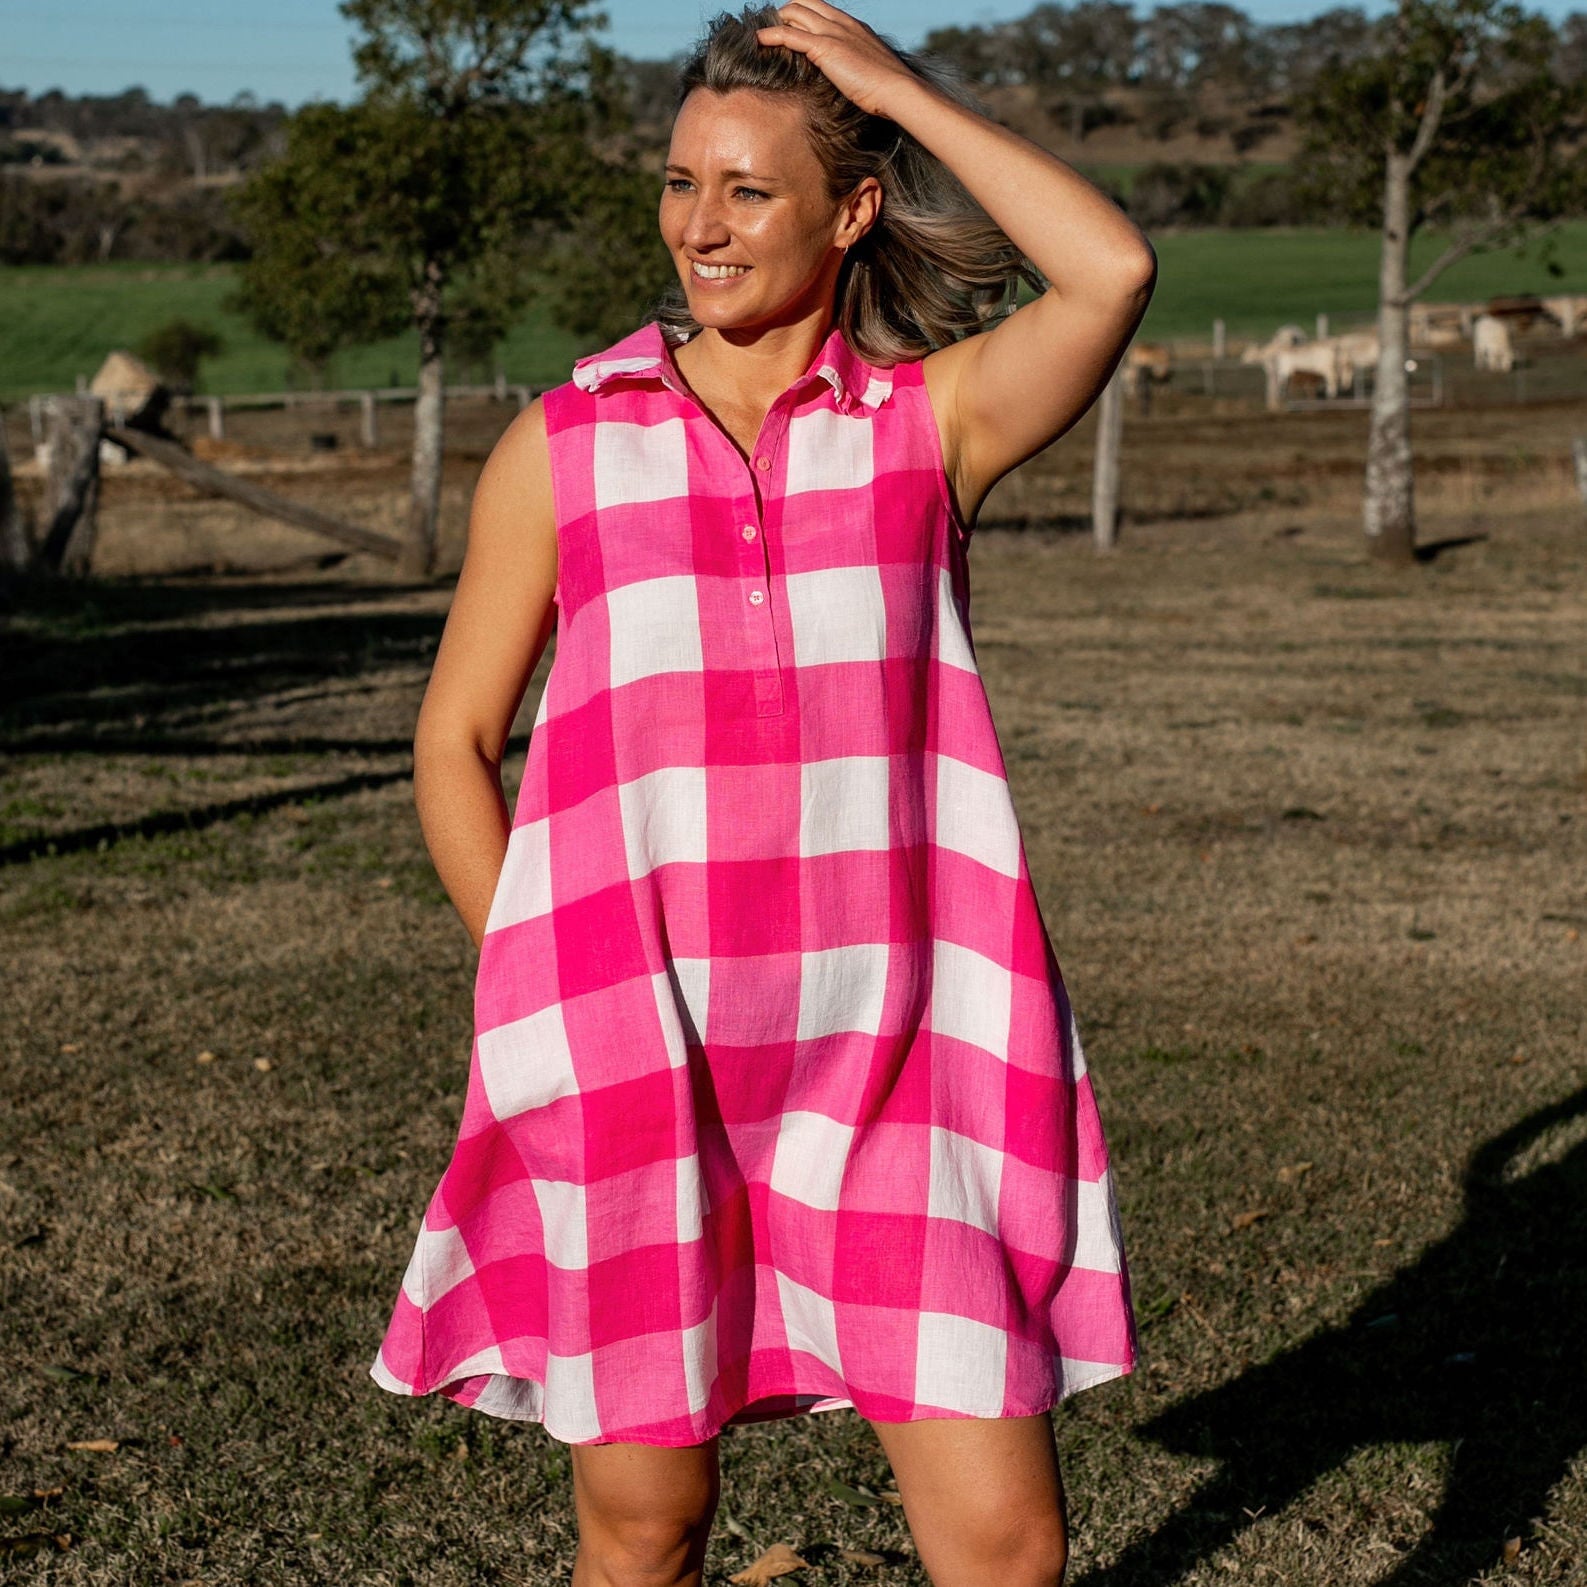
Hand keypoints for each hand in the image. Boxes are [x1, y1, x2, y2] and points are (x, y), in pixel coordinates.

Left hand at [755, 0, 925, 118]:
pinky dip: (770, 35)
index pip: (820, 7)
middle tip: (773, 30)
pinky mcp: (824, 48)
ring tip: (762, 36)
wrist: (897, 89)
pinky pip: (789, 35)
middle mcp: (840, 22)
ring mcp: (832, 32)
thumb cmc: (887, 88)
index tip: (790, 27)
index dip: (802, 14)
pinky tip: (758, 40)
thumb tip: (845, 77)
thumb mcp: (868, 69)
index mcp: (852, 25)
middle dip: (785, 13)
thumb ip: (854, 64)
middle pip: (804, 3)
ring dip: (775, 21)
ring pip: (795, 13)